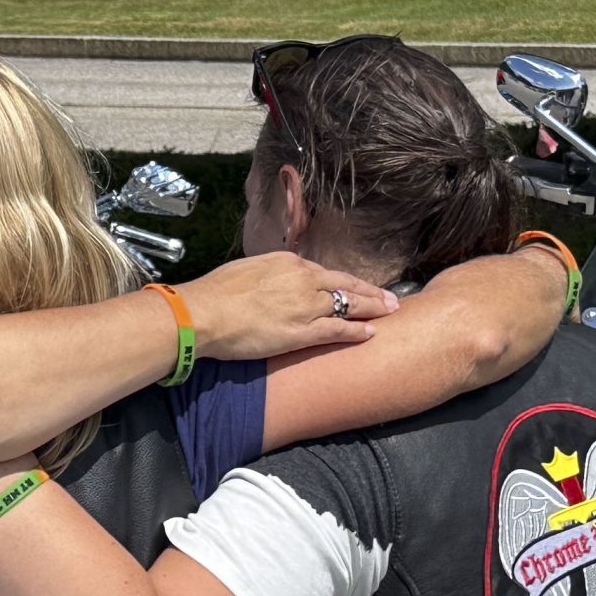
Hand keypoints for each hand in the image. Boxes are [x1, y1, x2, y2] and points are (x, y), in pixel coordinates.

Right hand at [177, 252, 398, 360]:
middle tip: (390, 297)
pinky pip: (338, 329)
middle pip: (345, 284)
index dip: (342, 282)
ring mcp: (305, 305)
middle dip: (370, 291)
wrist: (204, 313)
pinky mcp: (301, 331)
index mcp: (288, 262)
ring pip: (348, 304)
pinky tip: (371, 333)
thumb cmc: (214, 294)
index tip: (353, 286)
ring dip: (373, 309)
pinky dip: (357, 331)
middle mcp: (303, 280)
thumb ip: (265, 277)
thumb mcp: (244, 271)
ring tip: (391, 312)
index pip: (323, 272)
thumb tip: (267, 285)